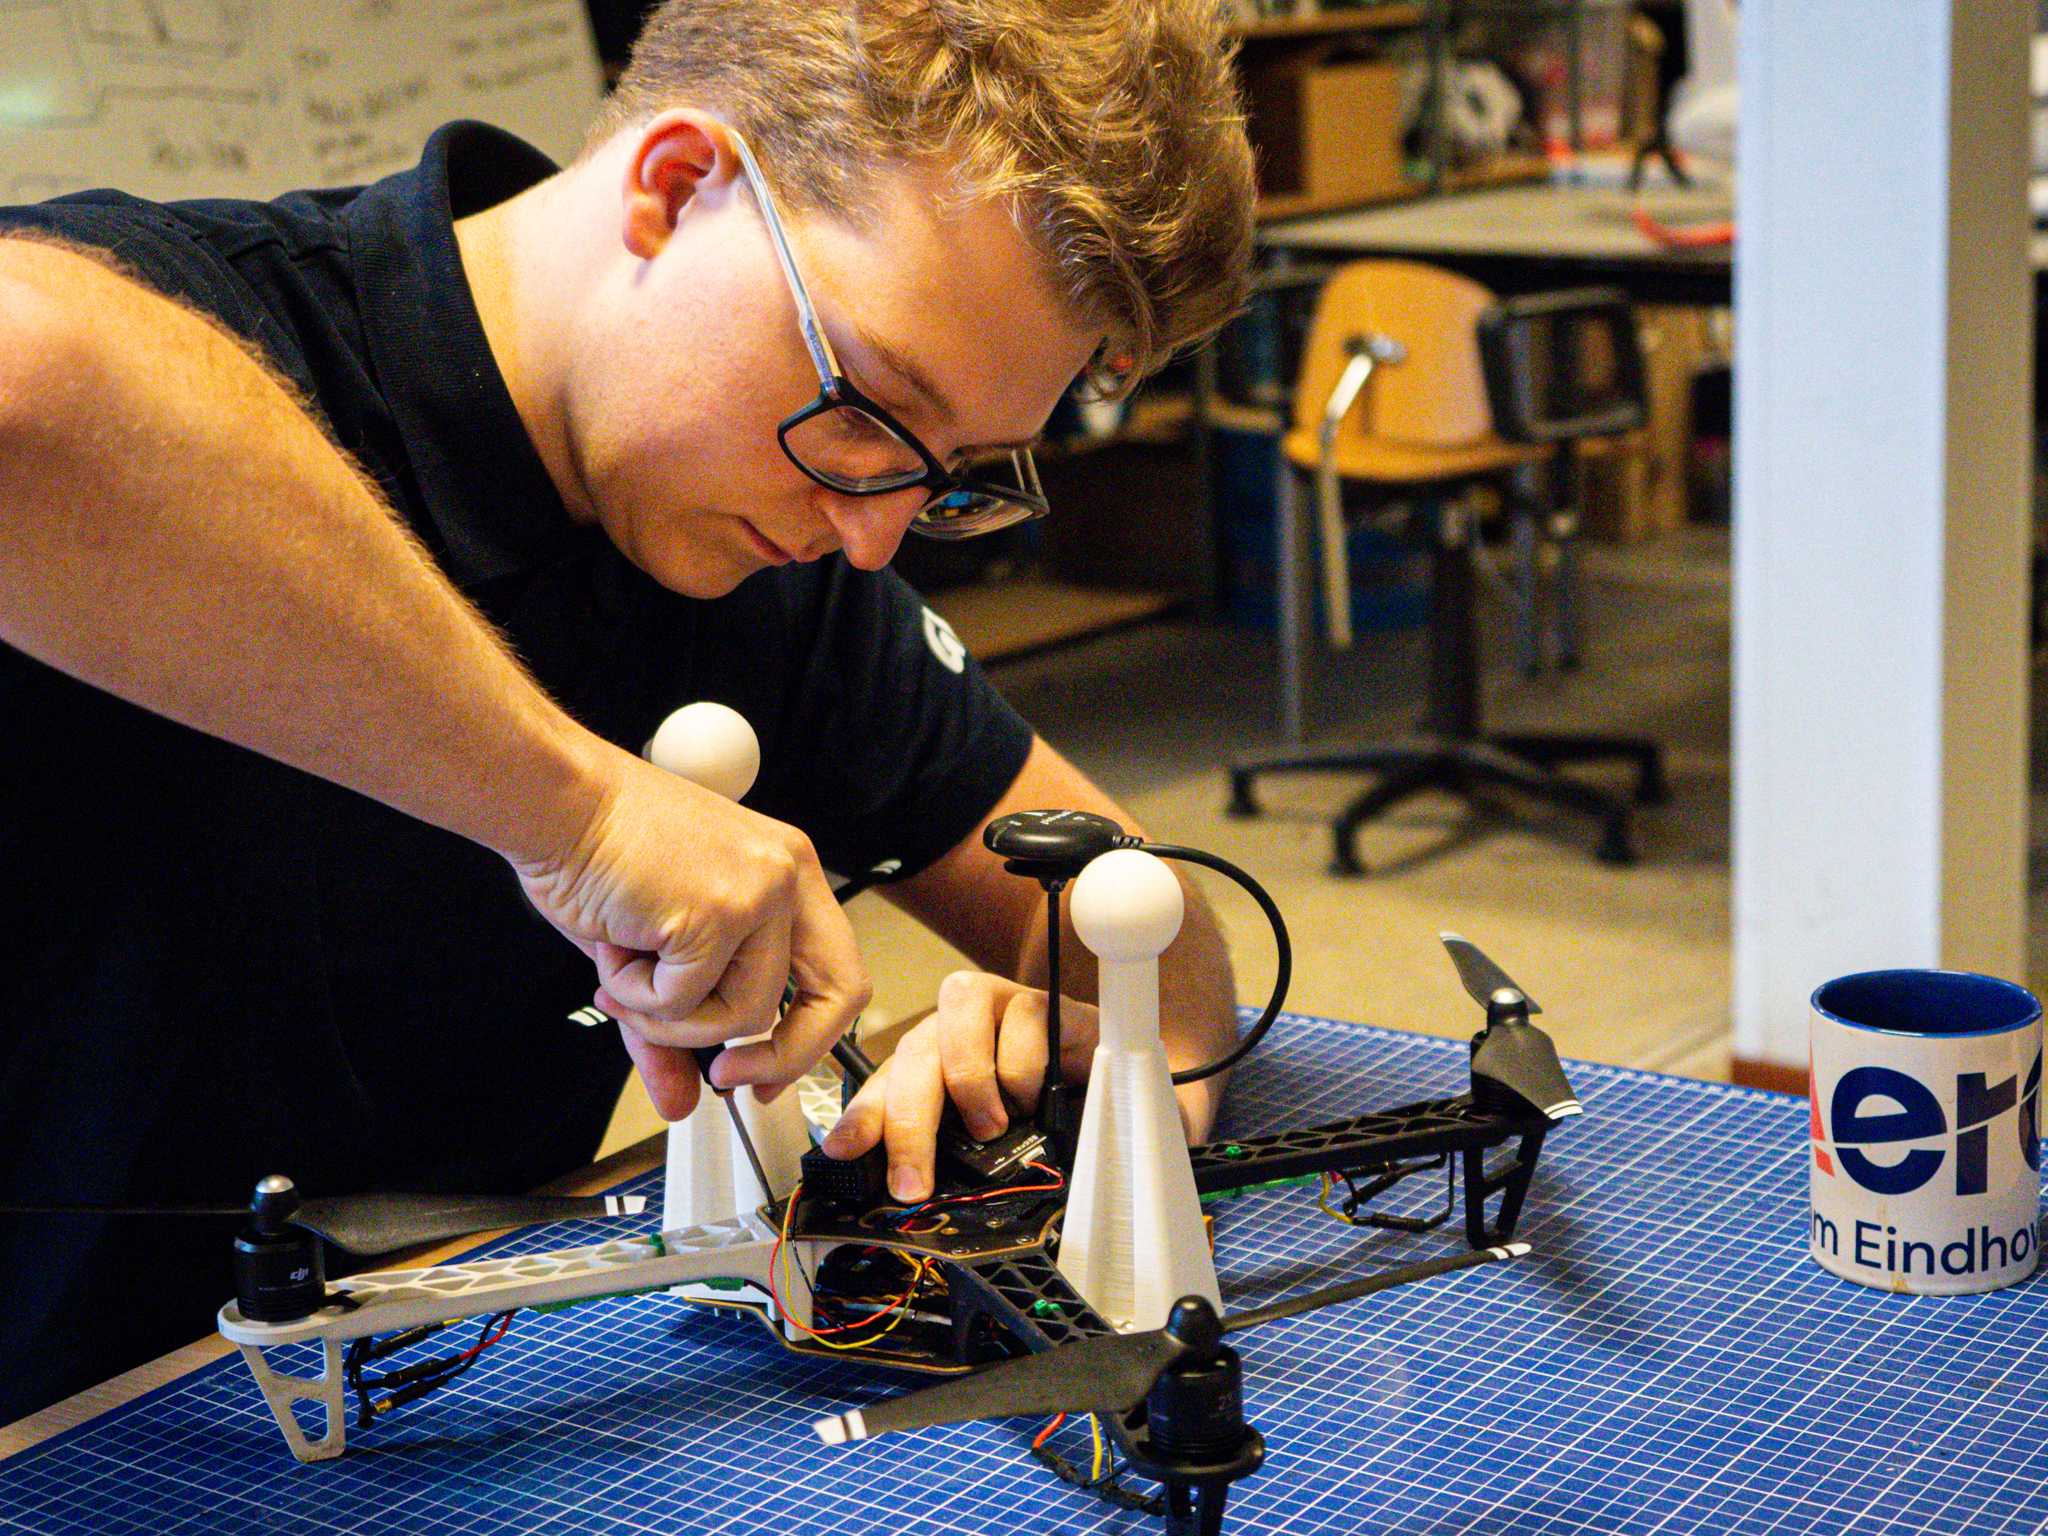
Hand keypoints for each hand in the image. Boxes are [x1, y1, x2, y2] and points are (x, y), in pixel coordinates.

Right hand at [512, 741, 869, 1119]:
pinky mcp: (718, 912)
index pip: (839, 971)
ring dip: (672, 1020)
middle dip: (783, 1056)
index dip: (810, 1037)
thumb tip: (680, 1101)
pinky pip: (686, 1005)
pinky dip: (637, 998)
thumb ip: (676, 1025)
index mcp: (787, 872)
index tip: (764, 1073)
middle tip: (726, 1077)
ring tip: (624, 975)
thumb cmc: (599, 855)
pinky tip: (614, 950)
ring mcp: (759, 892)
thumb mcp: (655, 950)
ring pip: (746, 1016)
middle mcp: (787, 875)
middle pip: (835, 997)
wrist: (555, 801)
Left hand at [821, 971, 1098, 1202]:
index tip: (842, 1151)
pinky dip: (1024, 1075)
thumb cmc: (1040, 1112)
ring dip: (970, 1087)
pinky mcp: (1038, 1000)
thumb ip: (947, 1150)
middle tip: (913, 1182)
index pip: (882, 1084)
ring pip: (956, 1028)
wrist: (1103, 1083)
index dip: (861, 1116)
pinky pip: (1021, 1028)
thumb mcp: (984, 1140)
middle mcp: (951, 1028)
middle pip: (913, 1057)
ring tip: (992, 1126)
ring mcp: (993, 1006)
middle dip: (908, 1124)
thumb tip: (906, 1189)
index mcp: (929, 1060)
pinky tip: (1037, 1094)